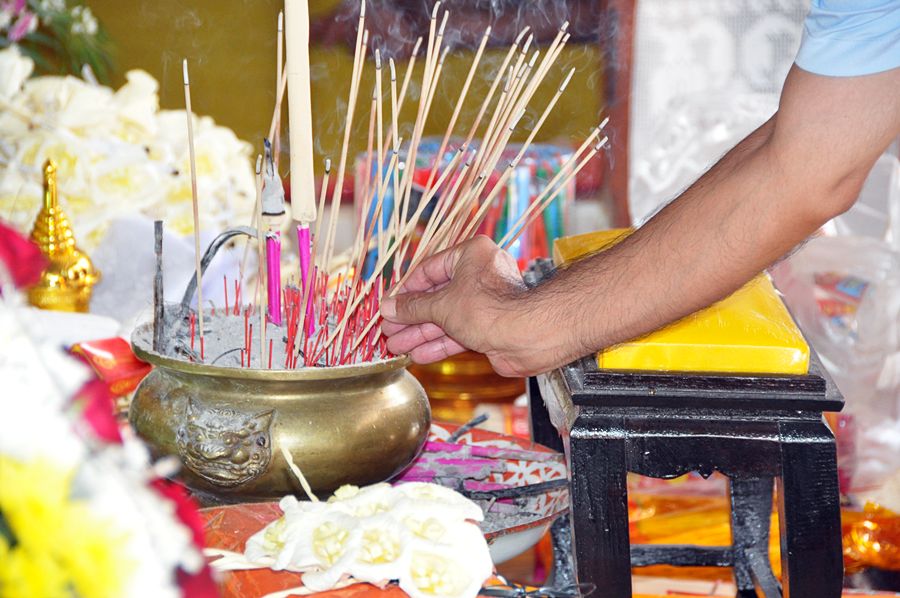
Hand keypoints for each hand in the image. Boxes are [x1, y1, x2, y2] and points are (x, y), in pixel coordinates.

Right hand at [380, 236, 544, 376]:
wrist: (528, 336)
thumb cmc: (489, 308)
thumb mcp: (442, 305)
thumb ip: (413, 307)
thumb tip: (388, 307)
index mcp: (470, 255)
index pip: (429, 270)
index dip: (406, 290)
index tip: (389, 306)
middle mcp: (479, 275)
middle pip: (436, 296)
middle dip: (411, 317)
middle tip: (388, 330)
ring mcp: (485, 303)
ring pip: (446, 318)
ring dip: (420, 333)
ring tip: (396, 346)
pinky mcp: (489, 327)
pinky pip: (458, 333)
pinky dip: (439, 344)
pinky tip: (418, 355)